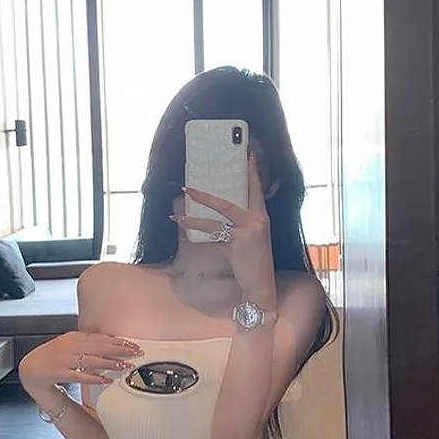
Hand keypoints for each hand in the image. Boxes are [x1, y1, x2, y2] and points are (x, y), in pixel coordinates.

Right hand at [18, 331, 142, 388]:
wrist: (30, 370)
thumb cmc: (54, 359)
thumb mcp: (71, 348)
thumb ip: (89, 345)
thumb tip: (113, 345)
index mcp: (73, 338)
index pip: (99, 338)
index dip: (117, 341)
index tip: (133, 345)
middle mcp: (68, 346)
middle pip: (97, 347)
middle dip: (118, 350)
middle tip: (136, 354)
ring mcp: (62, 360)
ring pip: (89, 360)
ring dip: (108, 363)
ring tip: (124, 366)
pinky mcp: (56, 374)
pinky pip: (78, 376)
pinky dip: (92, 378)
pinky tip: (104, 380)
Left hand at [171, 150, 275, 295]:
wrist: (261, 284)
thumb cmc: (255, 261)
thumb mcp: (254, 238)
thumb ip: (242, 225)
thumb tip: (220, 216)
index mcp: (261, 216)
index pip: (256, 189)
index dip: (253, 171)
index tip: (249, 153)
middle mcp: (256, 222)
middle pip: (226, 203)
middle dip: (203, 196)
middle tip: (186, 188)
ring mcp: (247, 234)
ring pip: (214, 224)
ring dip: (192, 221)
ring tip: (176, 217)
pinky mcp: (237, 247)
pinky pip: (211, 244)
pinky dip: (197, 243)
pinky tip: (184, 240)